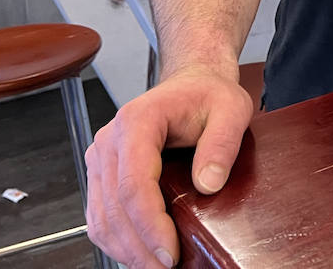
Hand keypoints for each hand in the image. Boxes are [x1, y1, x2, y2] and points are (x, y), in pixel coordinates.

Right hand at [85, 67, 254, 267]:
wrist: (192, 84)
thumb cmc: (208, 95)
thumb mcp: (231, 109)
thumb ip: (222, 143)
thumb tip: (208, 184)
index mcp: (137, 121)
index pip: (134, 184)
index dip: (150, 225)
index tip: (170, 252)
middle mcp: (110, 140)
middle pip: (114, 207)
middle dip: (140, 247)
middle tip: (168, 268)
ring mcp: (102, 158)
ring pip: (102, 217)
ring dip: (127, 250)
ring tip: (157, 267)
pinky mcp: (103, 174)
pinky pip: (101, 216)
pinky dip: (118, 241)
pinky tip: (142, 254)